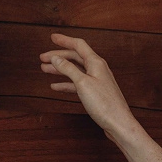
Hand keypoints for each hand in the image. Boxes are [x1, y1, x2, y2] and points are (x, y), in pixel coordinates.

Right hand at [40, 31, 131, 153]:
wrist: (118, 123)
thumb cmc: (104, 104)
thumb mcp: (83, 83)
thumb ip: (68, 69)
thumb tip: (56, 57)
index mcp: (96, 62)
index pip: (78, 45)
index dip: (64, 40)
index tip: (52, 37)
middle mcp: (97, 68)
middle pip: (75, 57)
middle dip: (58, 56)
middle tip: (43, 57)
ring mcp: (96, 81)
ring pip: (75, 71)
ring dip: (59, 70)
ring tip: (45, 70)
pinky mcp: (95, 93)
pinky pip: (77, 84)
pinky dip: (66, 83)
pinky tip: (56, 86)